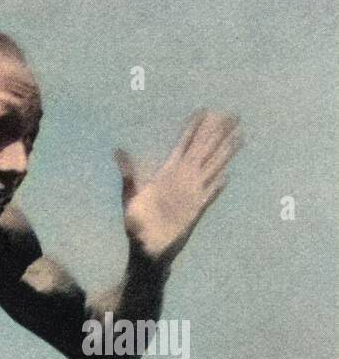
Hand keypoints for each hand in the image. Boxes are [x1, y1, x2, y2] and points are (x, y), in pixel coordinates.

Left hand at [114, 110, 241, 266]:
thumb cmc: (136, 222)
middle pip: (204, 150)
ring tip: (240, 135)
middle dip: (217, 132)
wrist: (145, 248)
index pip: (183, 144)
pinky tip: (226, 176)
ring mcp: (192, 193)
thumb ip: (128, 173)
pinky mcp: (196, 210)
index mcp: (168, 172)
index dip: (193, 128)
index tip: (204, 110)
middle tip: (232, 113)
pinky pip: (209, 195)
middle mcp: (183, 178)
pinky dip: (216, 187)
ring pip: (212, 166)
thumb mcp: (129, 195)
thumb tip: (118, 151)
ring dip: (225, 152)